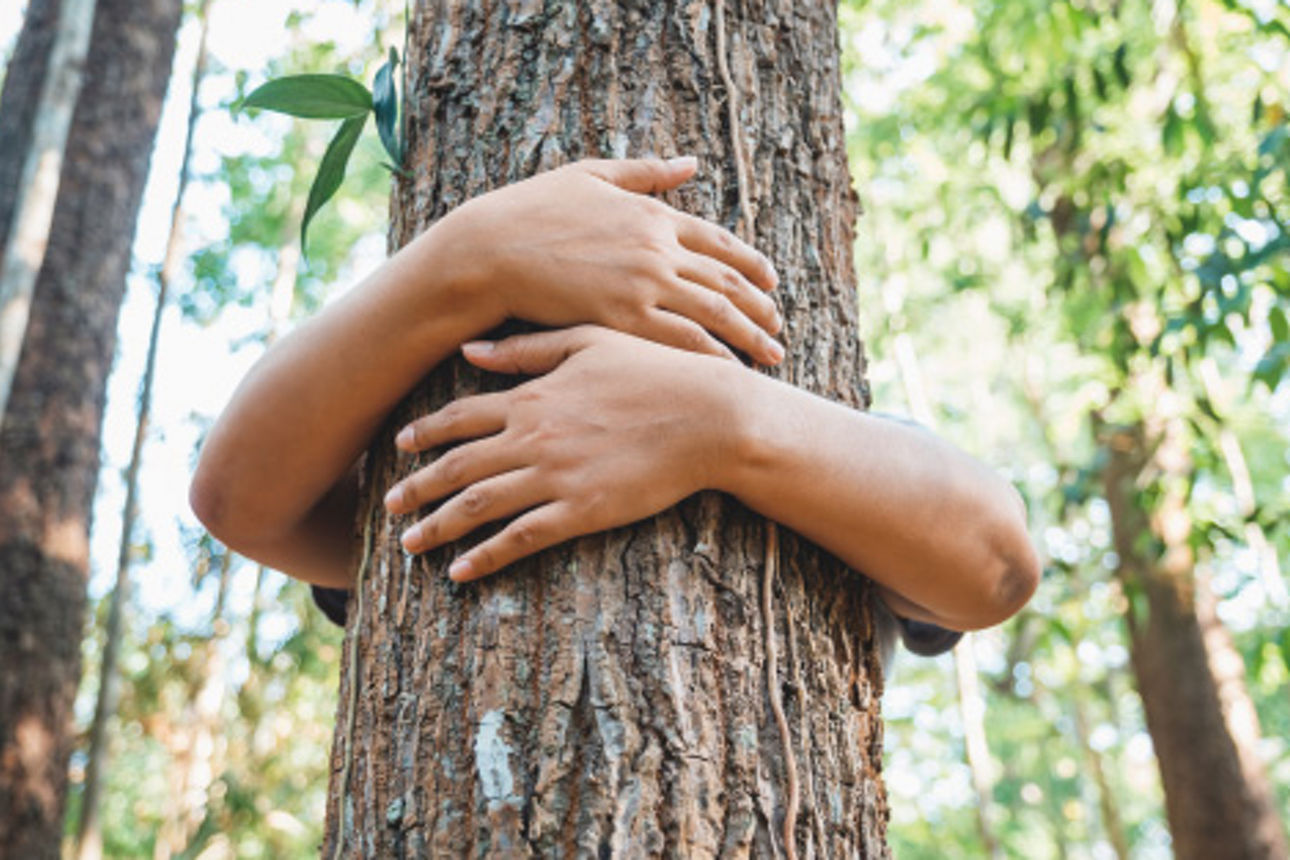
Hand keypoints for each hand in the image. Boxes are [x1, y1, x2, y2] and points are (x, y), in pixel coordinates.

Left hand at [382, 326, 744, 580]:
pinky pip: (520, 539)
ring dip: (438, 527)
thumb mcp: (589, 341)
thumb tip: (470, 350)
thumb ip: (526, 349)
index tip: (400, 447)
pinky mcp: (581, 512)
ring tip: (411, 544)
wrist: (708, 416)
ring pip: (478, 506)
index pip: (461, 417)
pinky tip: (460, 571)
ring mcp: (555, 477)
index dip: (425, 434)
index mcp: (534, 396)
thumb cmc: (656, 372)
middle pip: (457, 467)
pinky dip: (485, 557)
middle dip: (417, 489)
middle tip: (390, 506)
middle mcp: (533, 437)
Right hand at [434, 157, 784, 364]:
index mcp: (652, 213)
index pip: (718, 242)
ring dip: (749, 336)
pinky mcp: (622, 318)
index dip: (750, 263)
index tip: (771, 281)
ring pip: (714, 315)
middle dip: (760, 306)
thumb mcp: (591, 176)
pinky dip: (711, 357)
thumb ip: (645, 172)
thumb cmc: (530, 210)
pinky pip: (681, 341)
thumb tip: (690, 162)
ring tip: (771, 354)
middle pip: (726, 281)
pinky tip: (729, 371)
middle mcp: (658, 249)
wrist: (491, 250)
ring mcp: (643, 284)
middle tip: (780, 325)